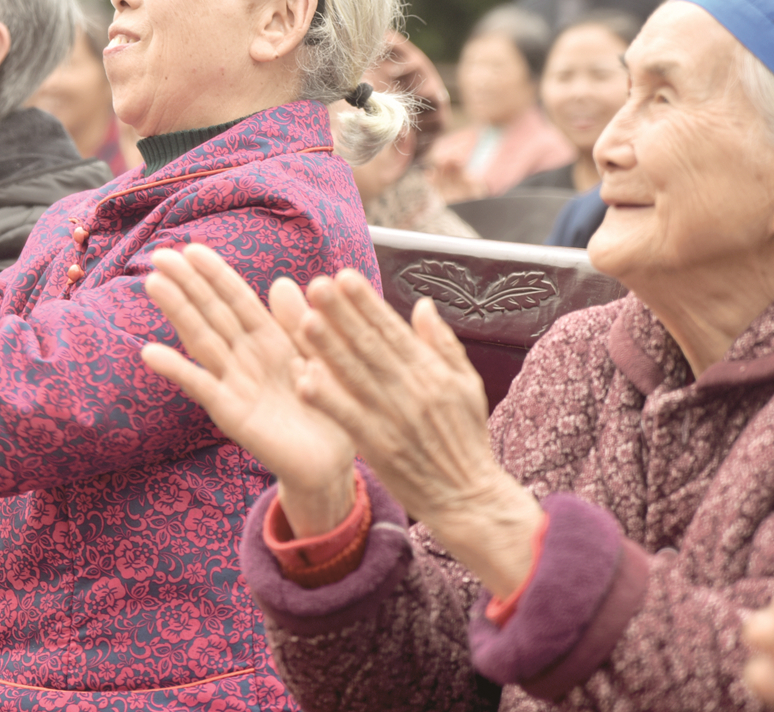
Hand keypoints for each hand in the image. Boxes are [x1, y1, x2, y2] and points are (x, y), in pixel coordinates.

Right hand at [140, 244, 356, 536]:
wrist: (332, 463)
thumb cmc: (327, 408)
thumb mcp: (319, 357)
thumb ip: (299, 323)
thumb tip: (283, 281)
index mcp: (270, 341)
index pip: (238, 300)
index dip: (215, 275)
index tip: (191, 248)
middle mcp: (246, 358)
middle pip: (213, 314)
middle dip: (188, 284)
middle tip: (160, 255)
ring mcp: (235, 384)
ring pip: (203, 340)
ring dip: (178, 312)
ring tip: (154, 283)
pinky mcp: (231, 413)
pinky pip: (202, 387)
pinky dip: (177, 370)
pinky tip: (150, 352)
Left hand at [295, 270, 540, 595]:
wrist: (469, 497)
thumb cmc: (465, 438)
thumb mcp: (467, 386)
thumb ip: (442, 344)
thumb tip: (423, 304)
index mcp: (433, 372)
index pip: (393, 330)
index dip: (367, 303)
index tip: (344, 276)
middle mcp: (414, 390)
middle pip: (371, 346)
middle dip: (343, 314)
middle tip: (316, 284)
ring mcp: (395, 418)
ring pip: (356, 376)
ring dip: (329, 348)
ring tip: (305, 320)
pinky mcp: (380, 447)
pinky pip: (349, 417)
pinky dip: (328, 398)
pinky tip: (304, 378)